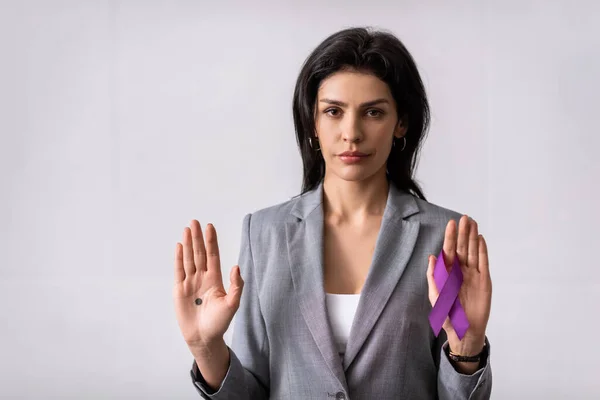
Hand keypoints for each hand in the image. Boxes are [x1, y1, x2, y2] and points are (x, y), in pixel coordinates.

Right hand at [173, 220, 243, 350]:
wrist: (203, 338)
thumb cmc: (219, 322)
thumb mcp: (232, 304)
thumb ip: (236, 286)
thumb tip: (237, 267)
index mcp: (215, 279)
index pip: (213, 255)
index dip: (211, 241)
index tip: (210, 226)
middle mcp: (202, 277)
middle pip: (199, 253)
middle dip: (198, 237)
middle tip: (195, 221)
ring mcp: (190, 282)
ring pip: (189, 258)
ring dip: (188, 243)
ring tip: (187, 229)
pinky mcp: (179, 289)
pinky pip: (179, 270)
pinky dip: (178, 258)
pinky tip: (179, 246)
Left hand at [426, 215, 491, 355]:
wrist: (465, 330)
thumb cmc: (447, 315)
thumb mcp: (436, 295)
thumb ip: (433, 276)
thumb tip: (431, 257)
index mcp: (447, 272)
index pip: (449, 250)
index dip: (450, 237)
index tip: (451, 223)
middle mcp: (460, 270)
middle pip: (462, 247)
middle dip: (463, 233)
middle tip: (465, 217)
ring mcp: (473, 274)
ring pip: (473, 251)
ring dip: (473, 237)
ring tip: (473, 223)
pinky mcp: (484, 280)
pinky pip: (483, 262)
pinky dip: (482, 250)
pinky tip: (481, 239)